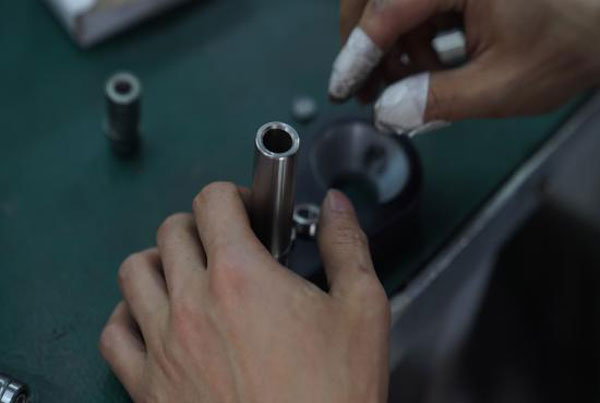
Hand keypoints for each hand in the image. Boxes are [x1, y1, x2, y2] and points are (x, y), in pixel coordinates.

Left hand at [99, 182, 389, 402]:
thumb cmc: (334, 394)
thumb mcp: (362, 310)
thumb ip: (347, 246)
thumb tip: (336, 207)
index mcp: (241, 275)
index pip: (212, 202)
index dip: (233, 195)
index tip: (249, 211)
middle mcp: (192, 304)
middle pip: (171, 231)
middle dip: (201, 224)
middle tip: (226, 241)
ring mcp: (164, 346)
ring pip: (134, 272)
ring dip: (160, 260)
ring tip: (187, 272)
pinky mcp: (149, 386)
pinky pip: (113, 334)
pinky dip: (130, 315)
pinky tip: (156, 319)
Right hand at [330, 0, 599, 132]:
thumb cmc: (571, 43)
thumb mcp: (502, 86)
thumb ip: (437, 101)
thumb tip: (386, 112)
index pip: (387, 10)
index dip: (357, 55)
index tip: (342, 90)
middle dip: (363, 42)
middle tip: (366, 88)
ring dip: (389, 43)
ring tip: (405, 85)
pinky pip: (417, 1)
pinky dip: (411, 34)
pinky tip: (426, 64)